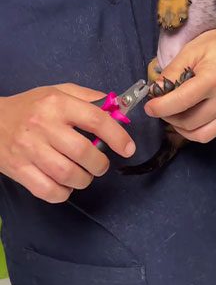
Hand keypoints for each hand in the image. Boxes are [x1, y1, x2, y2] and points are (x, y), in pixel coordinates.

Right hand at [0, 84, 135, 202]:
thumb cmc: (29, 106)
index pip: (96, 120)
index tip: (128, 149)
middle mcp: (43, 126)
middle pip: (83, 151)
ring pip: (67, 174)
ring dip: (84, 179)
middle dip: (100, 164)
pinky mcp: (17, 169)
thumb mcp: (57, 91)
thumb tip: (117, 109)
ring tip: (85, 175)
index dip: (117, 136)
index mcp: (57, 104)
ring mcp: (28, 149)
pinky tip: (66, 185)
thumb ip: (88, 98)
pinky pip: (47, 190)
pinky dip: (63, 192)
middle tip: (101, 165)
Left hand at [144, 25, 215, 142]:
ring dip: (182, 128)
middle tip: (163, 107)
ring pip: (200, 135)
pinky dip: (198, 128)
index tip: (150, 107)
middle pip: (189, 122)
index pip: (181, 102)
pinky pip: (213, 133)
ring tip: (176, 114)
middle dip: (169, 117)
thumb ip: (172, 71)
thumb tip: (155, 91)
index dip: (160, 108)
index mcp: (215, 79)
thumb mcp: (192, 50)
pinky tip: (195, 114)